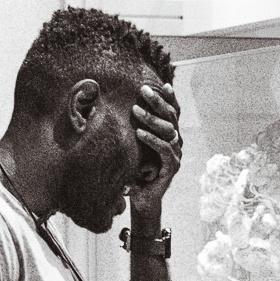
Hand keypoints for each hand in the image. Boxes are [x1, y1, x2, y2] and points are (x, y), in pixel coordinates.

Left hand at [128, 83, 182, 233]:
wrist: (141, 196)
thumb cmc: (134, 167)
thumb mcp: (131, 144)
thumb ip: (128, 126)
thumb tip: (103, 106)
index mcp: (169, 133)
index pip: (172, 111)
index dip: (169, 98)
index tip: (162, 83)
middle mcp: (176, 141)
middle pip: (171, 116)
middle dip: (157, 102)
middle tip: (143, 91)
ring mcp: (176, 154)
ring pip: (169, 131)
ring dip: (151, 119)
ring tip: (136, 110)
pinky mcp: (172, 167)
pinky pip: (165, 150)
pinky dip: (153, 140)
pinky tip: (140, 133)